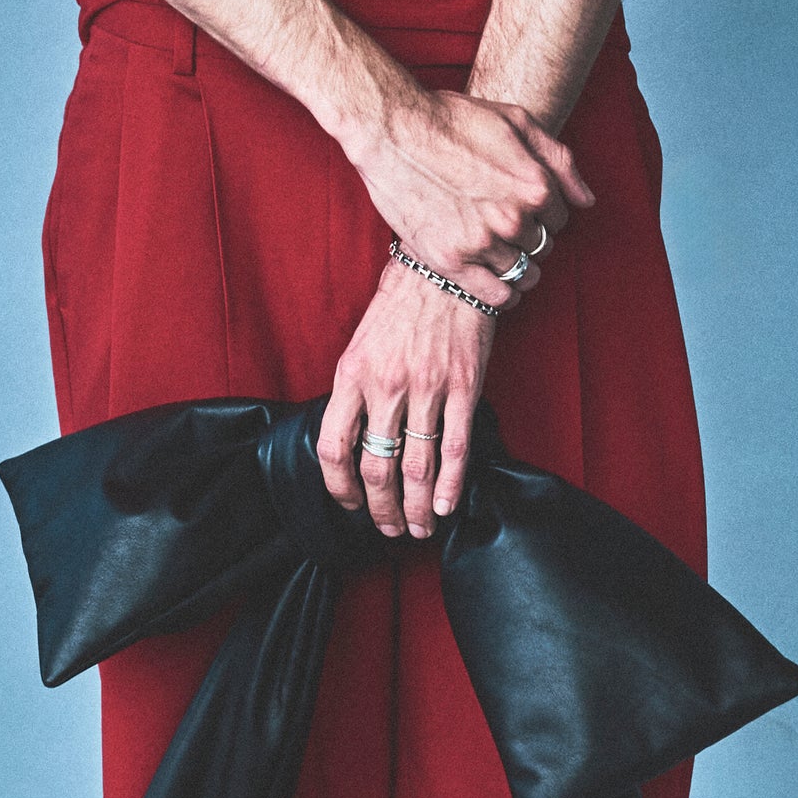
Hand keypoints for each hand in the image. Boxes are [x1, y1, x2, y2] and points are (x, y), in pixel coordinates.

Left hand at [319, 259, 495, 536]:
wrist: (445, 267)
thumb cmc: (401, 305)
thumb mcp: (361, 345)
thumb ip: (355, 392)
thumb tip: (354, 441)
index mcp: (352, 375)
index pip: (334, 447)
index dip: (339, 487)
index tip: (350, 503)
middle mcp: (386, 386)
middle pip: (376, 468)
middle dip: (381, 509)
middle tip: (389, 529)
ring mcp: (426, 389)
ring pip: (416, 466)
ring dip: (415, 507)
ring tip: (419, 528)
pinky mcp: (463, 387)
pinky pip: (454, 447)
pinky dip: (450, 484)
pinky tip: (445, 506)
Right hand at [339, 81, 593, 306]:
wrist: (392, 130)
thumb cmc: (454, 119)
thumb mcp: (516, 122)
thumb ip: (559, 160)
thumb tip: (586, 202)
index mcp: (534, 185)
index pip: (560, 219)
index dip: (544, 214)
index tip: (523, 208)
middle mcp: (513, 218)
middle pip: (541, 247)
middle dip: (529, 238)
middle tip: (504, 227)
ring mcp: (481, 242)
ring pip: (521, 273)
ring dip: (516, 266)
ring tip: (497, 252)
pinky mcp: (451, 261)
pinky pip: (496, 296)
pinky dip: (503, 295)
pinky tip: (496, 282)